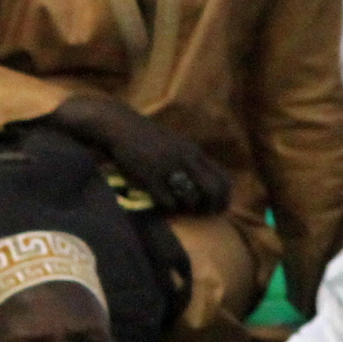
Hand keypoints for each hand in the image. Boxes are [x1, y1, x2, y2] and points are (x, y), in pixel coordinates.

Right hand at [48, 93, 229, 214]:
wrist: (119, 127)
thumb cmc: (145, 139)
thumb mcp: (174, 145)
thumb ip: (189, 161)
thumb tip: (203, 184)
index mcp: (194, 153)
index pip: (223, 179)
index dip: (223, 198)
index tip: (216, 208)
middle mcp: (186, 159)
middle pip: (213, 191)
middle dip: (210, 207)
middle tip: (201, 214)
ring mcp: (169, 168)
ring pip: (191, 200)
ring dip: (186, 209)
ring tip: (177, 206)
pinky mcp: (151, 177)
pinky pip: (168, 203)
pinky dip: (167, 208)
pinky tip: (160, 203)